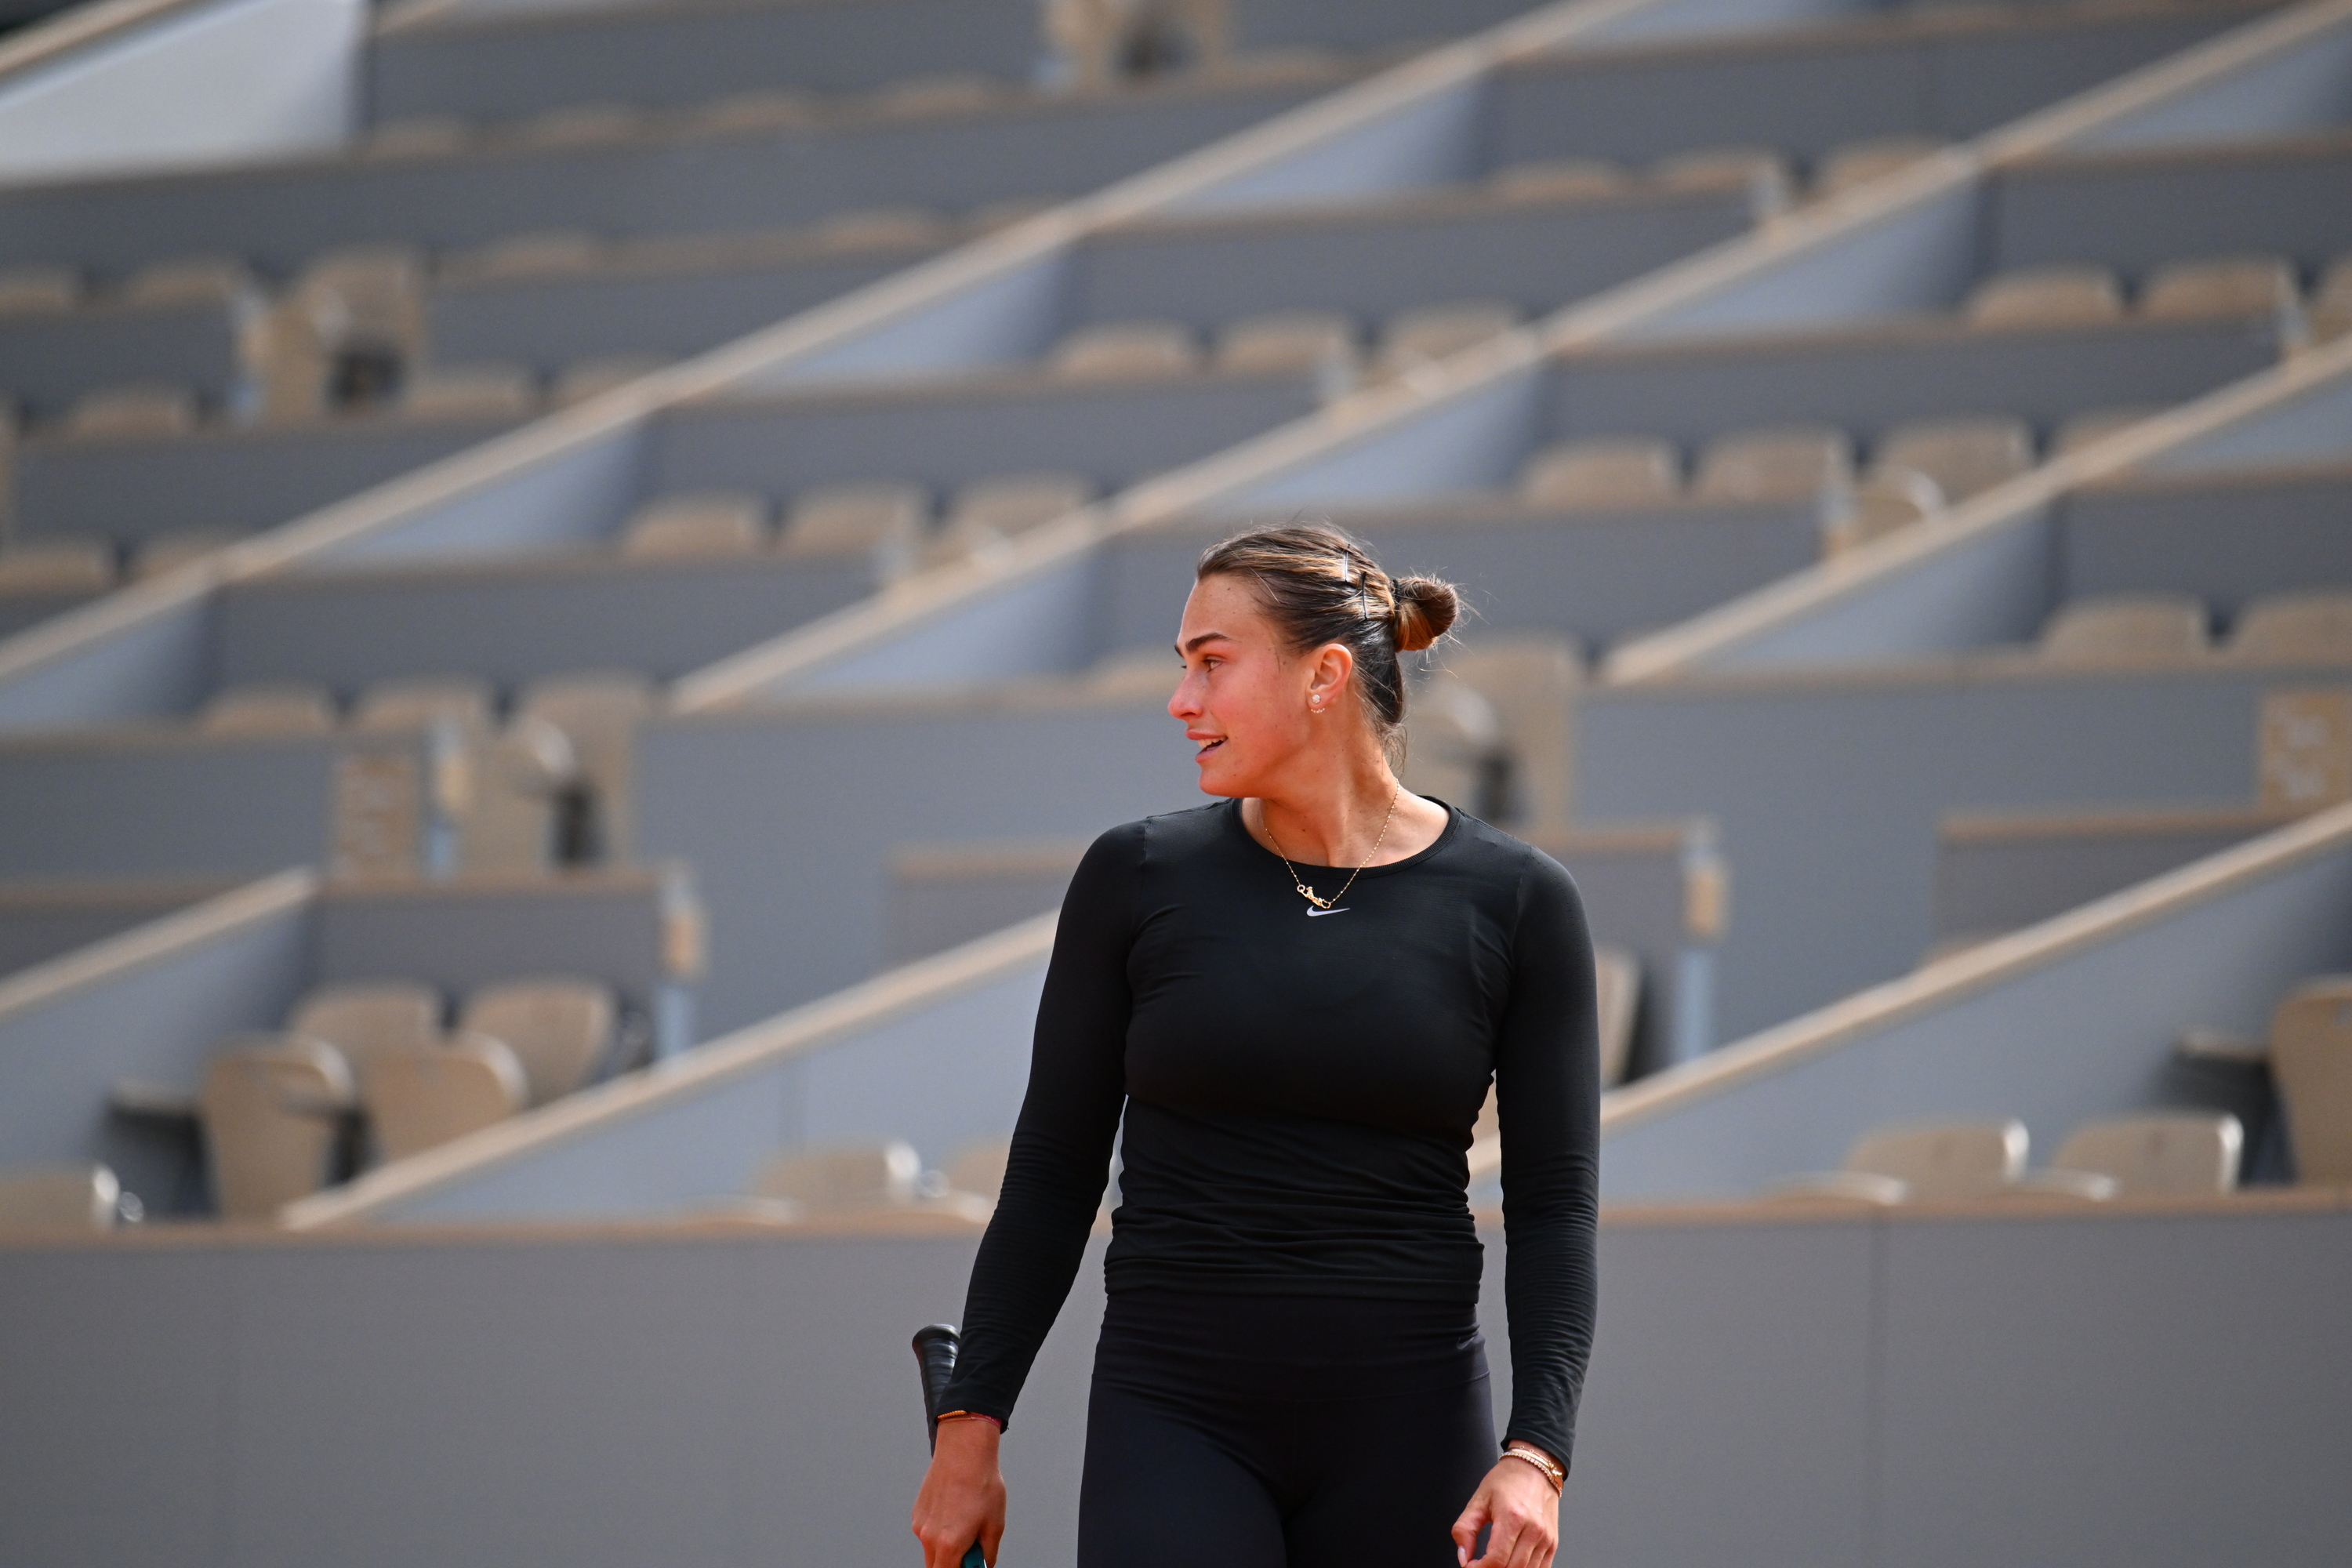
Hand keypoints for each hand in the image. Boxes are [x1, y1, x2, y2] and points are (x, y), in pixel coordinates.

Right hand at [911, 1416, 1005, 1567]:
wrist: (964, 1450)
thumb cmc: (981, 1483)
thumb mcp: (995, 1523)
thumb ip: (988, 1552)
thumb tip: (985, 1563)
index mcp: (949, 1544)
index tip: (971, 1566)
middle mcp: (929, 1537)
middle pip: (936, 1566)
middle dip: (952, 1562)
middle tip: (969, 1549)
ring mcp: (920, 1524)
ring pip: (930, 1549)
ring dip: (945, 1546)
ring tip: (964, 1522)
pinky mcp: (917, 1511)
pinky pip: (926, 1531)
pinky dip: (938, 1530)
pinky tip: (954, 1510)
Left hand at [1451, 1449, 1560, 1567]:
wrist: (1535, 1467)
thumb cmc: (1508, 1480)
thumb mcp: (1479, 1499)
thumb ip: (1465, 1529)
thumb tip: (1463, 1555)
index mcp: (1512, 1517)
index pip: (1496, 1560)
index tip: (1470, 1565)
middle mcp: (1533, 1530)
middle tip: (1480, 1565)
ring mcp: (1546, 1538)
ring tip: (1494, 1563)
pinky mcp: (1552, 1543)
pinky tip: (1511, 1563)